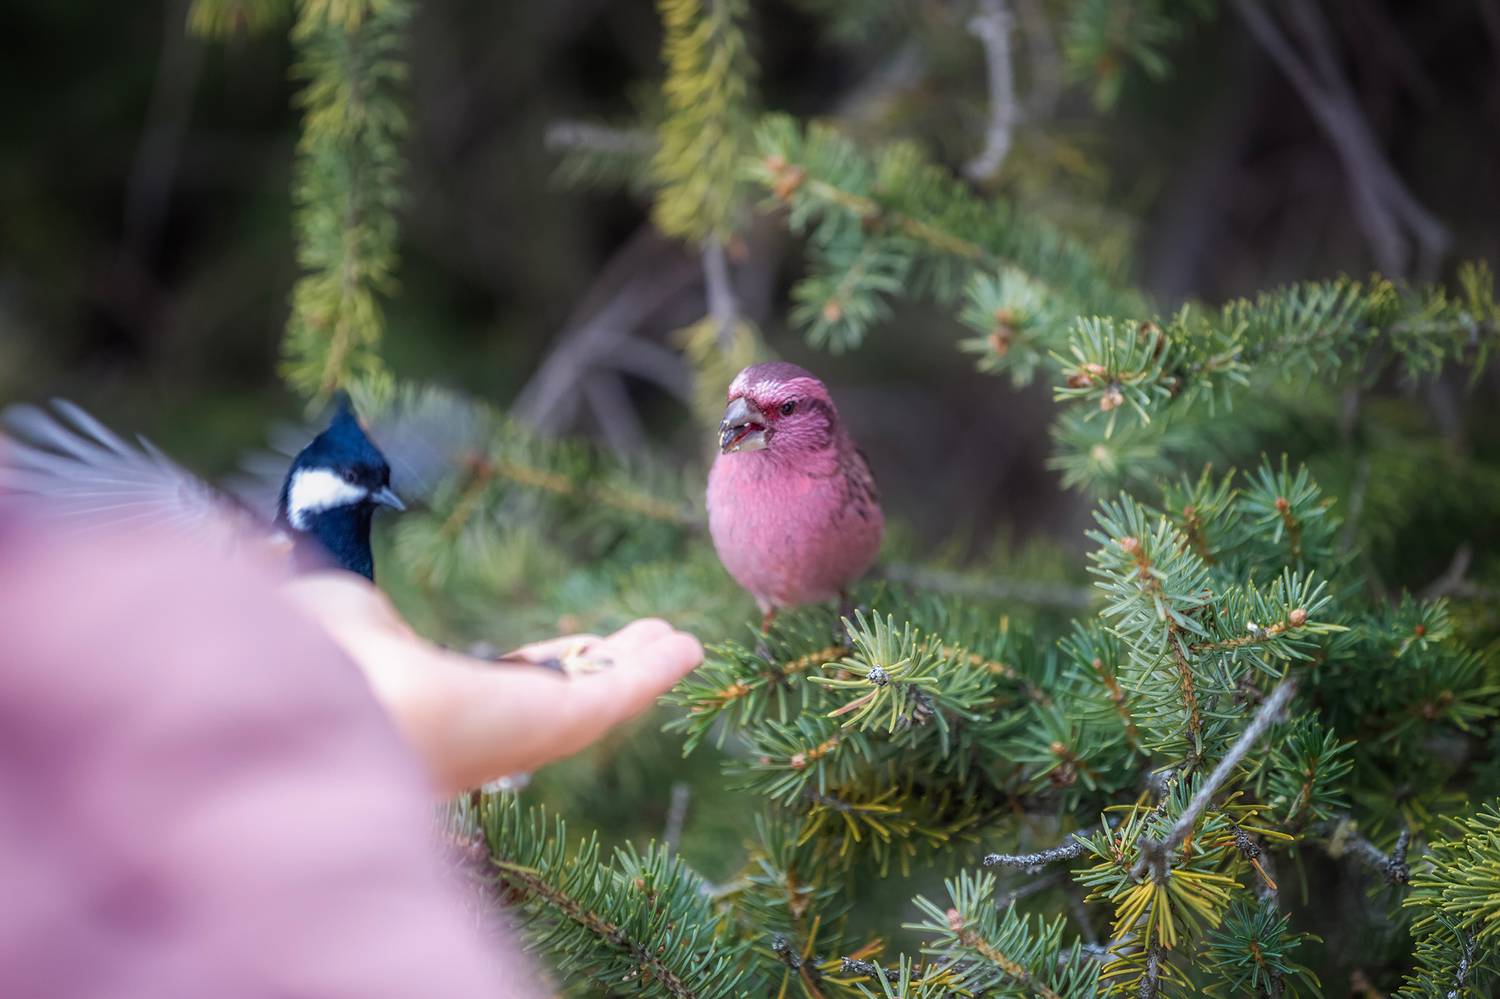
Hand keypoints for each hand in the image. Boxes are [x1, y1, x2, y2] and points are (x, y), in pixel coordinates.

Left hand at [279, 573, 702, 793]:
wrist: (321, 690)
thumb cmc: (313, 659)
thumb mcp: (348, 617)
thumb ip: (375, 618)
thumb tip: (377, 614)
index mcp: (434, 712)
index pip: (503, 690)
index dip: (545, 666)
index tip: (573, 645)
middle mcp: (484, 736)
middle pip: (564, 700)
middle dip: (606, 667)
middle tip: (645, 641)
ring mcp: (523, 735)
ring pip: (599, 700)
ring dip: (642, 669)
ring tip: (679, 640)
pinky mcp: (554, 725)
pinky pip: (619, 695)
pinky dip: (657, 670)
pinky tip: (688, 645)